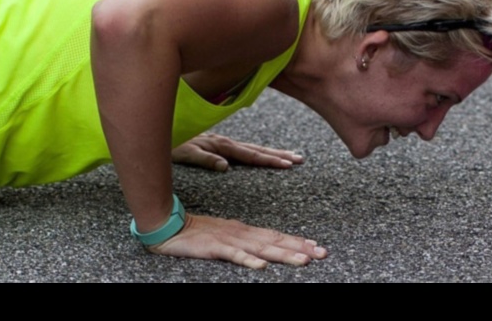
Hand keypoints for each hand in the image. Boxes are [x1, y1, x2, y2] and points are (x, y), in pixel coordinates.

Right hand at [148, 213, 328, 268]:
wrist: (169, 226)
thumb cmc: (198, 233)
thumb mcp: (227, 236)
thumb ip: (246, 242)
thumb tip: (266, 250)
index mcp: (246, 231)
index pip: (277, 236)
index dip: (298, 241)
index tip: (318, 247)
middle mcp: (242, 234)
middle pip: (276, 242)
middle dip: (301, 247)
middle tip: (322, 254)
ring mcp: (229, 240)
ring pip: (262, 249)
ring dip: (284, 254)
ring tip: (303, 261)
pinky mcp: (214, 248)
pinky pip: (234, 256)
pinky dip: (248, 260)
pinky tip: (261, 267)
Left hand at [172, 133, 303, 170]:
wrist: (158, 128)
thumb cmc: (169, 143)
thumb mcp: (184, 152)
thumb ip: (204, 158)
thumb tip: (226, 167)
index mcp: (220, 144)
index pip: (250, 154)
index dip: (269, 160)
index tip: (288, 164)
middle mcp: (224, 142)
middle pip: (257, 149)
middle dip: (279, 155)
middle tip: (300, 159)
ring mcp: (222, 141)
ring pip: (252, 148)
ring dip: (272, 152)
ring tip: (290, 156)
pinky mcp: (218, 143)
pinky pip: (243, 148)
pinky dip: (258, 151)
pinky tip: (265, 154)